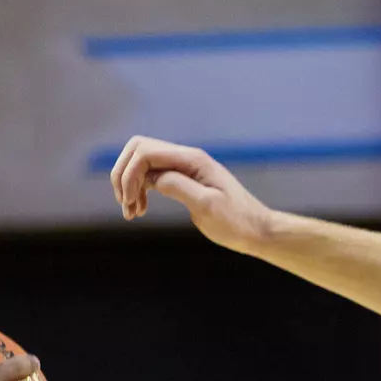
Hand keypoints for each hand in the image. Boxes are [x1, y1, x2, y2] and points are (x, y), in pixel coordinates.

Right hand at [109, 136, 275, 253]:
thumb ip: (178, 187)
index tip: (130, 203)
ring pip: (141, 163)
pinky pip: (150, 175)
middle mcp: (186, 158)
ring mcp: (184, 167)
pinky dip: (139, 190)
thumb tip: (151, 178)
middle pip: (138, 150)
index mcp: (192, 160)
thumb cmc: (236, 222)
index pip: (145, 152)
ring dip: (129, 184)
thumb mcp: (207, 206)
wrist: (256, 230)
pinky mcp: (182, 179)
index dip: (129, 175)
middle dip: (124, 175)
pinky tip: (140, 210)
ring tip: (131, 212)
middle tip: (126, 204)